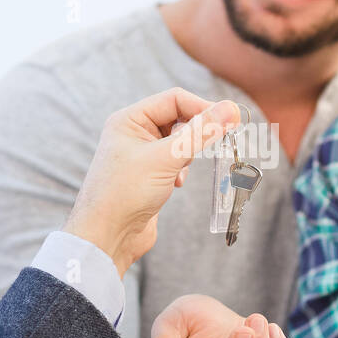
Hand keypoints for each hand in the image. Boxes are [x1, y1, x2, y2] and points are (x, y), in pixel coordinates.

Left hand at [63, 89, 238, 274]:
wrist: (106, 237)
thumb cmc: (124, 194)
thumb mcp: (166, 159)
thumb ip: (199, 133)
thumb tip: (230, 110)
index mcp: (129, 119)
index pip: (174, 99)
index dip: (202, 108)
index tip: (229, 122)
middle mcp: (134, 132)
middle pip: (179, 117)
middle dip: (196, 133)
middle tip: (213, 145)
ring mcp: (142, 154)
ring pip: (180, 141)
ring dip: (188, 154)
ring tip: (180, 172)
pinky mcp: (150, 174)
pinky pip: (176, 160)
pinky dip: (182, 169)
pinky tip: (176, 184)